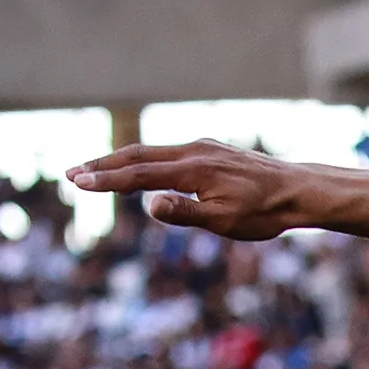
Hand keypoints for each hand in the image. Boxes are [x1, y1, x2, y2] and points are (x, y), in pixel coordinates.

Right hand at [64, 141, 310, 239]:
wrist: (298, 190)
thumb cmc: (264, 213)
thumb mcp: (224, 221)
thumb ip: (185, 213)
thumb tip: (149, 204)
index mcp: (193, 169)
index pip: (139, 174)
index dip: (106, 179)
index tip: (77, 182)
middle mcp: (194, 151)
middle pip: (138, 155)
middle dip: (102, 165)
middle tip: (70, 173)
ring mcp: (203, 147)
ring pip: (152, 151)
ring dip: (121, 160)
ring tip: (95, 171)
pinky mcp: (211, 150)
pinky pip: (169, 152)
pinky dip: (145, 159)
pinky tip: (139, 168)